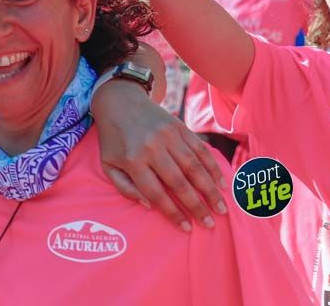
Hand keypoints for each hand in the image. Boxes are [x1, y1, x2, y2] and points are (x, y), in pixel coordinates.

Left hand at [93, 81, 227, 229]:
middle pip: (180, 183)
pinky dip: (212, 167)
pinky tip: (221, 183)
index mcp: (133, 161)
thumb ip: (125, 188)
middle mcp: (152, 148)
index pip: (157, 193)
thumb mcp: (108, 165)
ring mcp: (167, 136)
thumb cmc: (113, 139)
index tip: (187, 228)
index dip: (173, 213)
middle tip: (210, 224)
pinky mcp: (179, 127)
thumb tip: (149, 205)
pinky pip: (200, 150)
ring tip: (221, 209)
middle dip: (197, 206)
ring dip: (210, 190)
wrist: (119, 101)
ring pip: (194, 167)